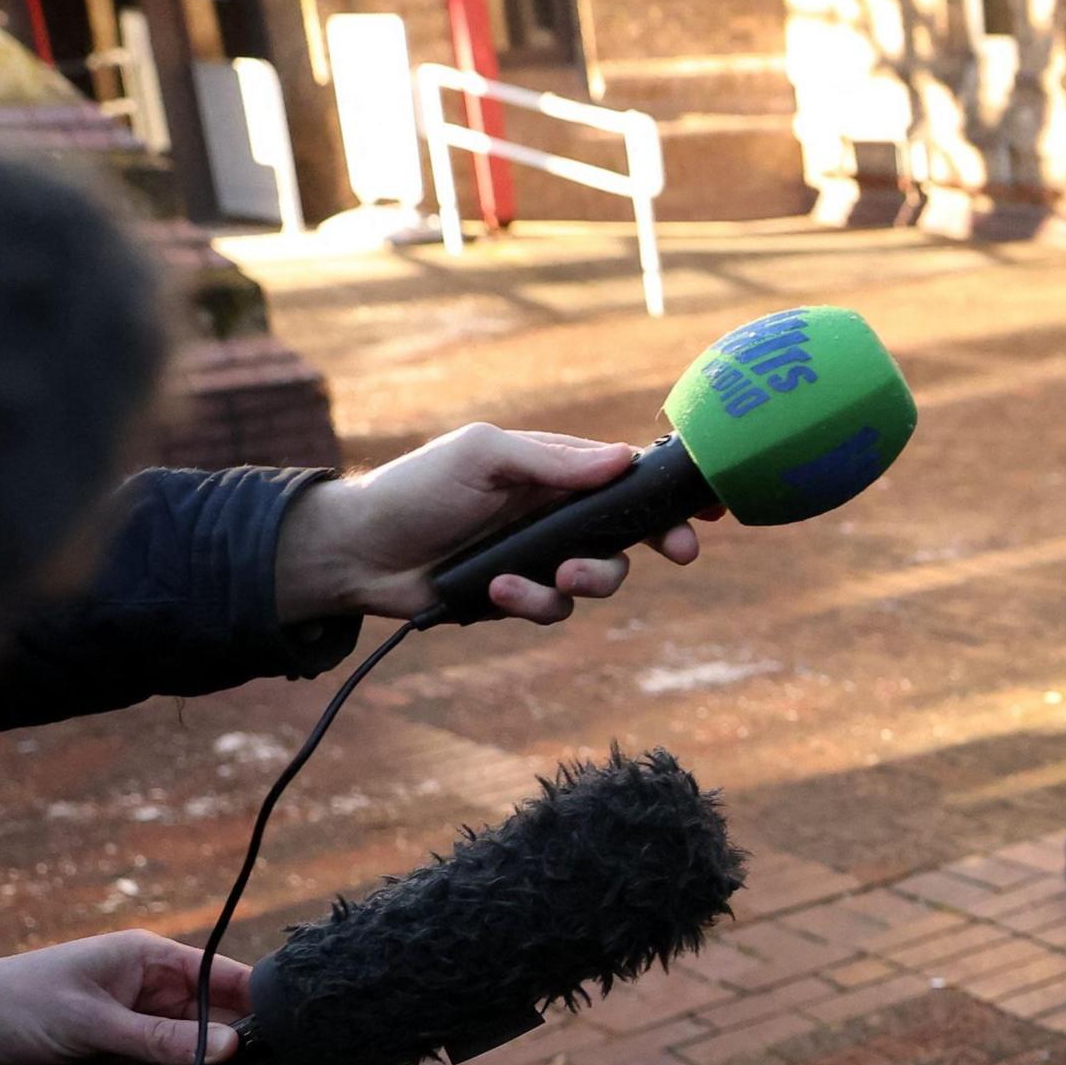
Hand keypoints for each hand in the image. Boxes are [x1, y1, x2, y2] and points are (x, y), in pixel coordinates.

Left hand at [0, 933, 282, 1064]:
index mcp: (150, 961)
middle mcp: (149, 992)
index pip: (228, 981)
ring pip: (193, 1063)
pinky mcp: (113, 1062)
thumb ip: (158, 1040)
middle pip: (220, 1030)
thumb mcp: (89, 1022)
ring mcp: (132, 1029)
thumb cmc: (10, 1005)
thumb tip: (229, 1050)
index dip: (263, 1015)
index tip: (282, 1056)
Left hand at [272, 424, 707, 624]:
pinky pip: (555, 608)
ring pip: (602, 577)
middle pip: (631, 531)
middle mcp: (555, 513)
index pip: (626, 476)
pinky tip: (499, 590)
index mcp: (554, 469)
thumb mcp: (484, 456)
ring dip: (589, 578)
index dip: (670, 490)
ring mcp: (540, 557)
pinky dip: (534, 602)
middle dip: (658, 541)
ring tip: (555, 576)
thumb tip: (623, 459)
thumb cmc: (416, 488)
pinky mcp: (519, 596)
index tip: (708, 504)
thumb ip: (553, 460)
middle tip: (677, 551)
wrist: (358, 552)